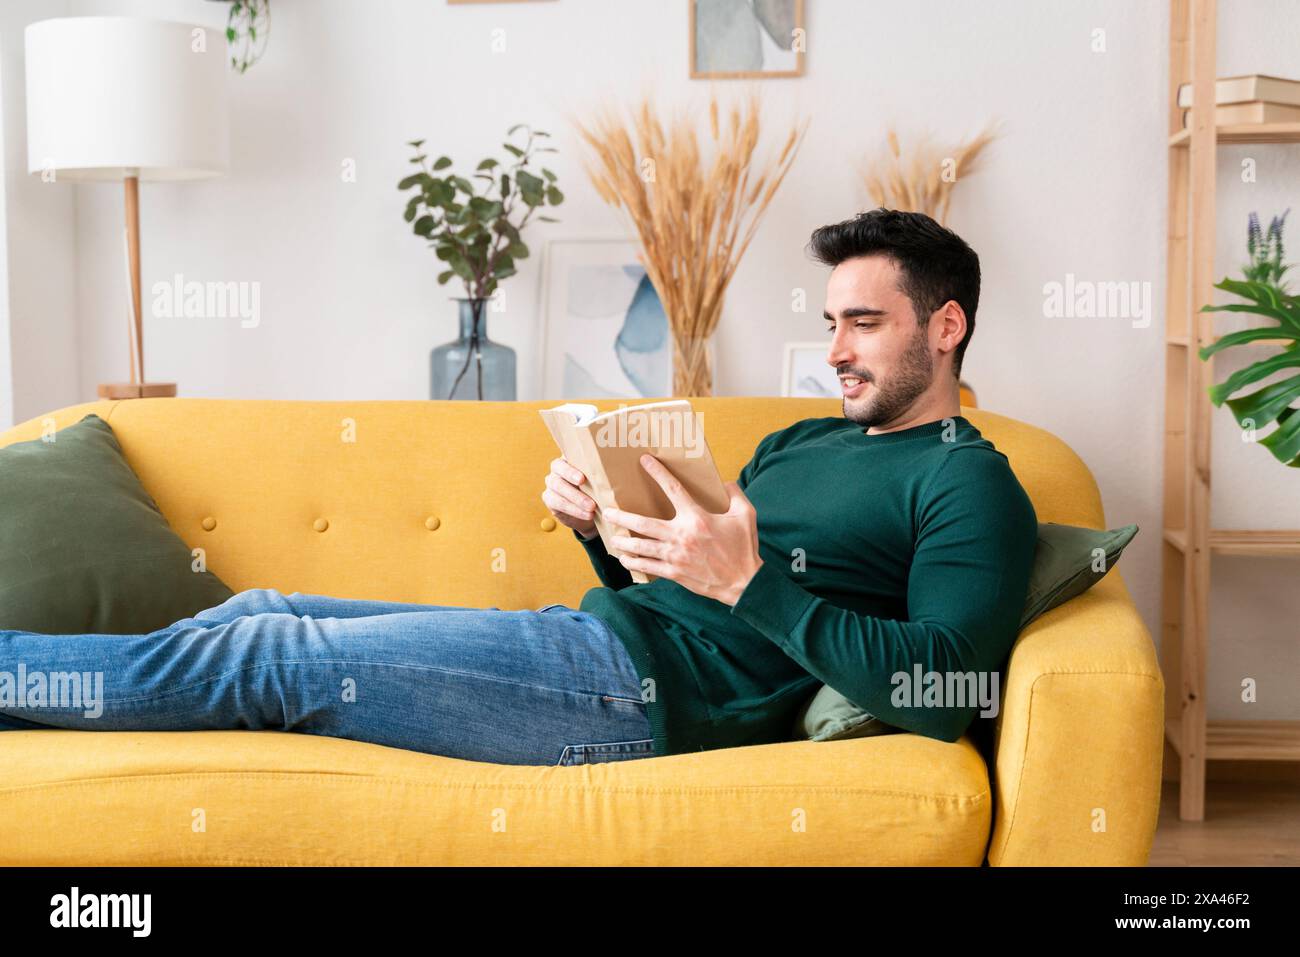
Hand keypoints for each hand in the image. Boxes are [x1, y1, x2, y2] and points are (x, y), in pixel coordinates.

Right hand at [541, 456, 597, 538]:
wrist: (590, 512)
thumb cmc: (599, 490)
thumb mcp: (602, 479)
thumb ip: (605, 471)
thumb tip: (624, 465)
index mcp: (571, 458)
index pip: (566, 455)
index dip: (572, 467)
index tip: (582, 479)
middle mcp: (558, 469)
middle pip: (559, 470)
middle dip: (572, 480)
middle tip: (585, 488)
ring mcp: (552, 483)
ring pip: (558, 487)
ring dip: (576, 498)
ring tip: (591, 508)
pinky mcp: (550, 499)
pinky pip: (558, 503)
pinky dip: (574, 510)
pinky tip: (587, 515)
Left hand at [605, 453, 762, 605]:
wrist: (744, 582)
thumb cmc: (744, 548)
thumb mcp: (746, 515)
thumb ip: (735, 495)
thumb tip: (725, 483)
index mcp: (697, 518)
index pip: (673, 490)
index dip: (658, 473)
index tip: (644, 461)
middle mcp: (682, 536)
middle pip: (643, 523)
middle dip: (622, 516)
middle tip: (608, 511)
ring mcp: (676, 556)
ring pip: (641, 547)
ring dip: (623, 541)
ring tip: (612, 538)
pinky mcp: (675, 573)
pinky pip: (648, 567)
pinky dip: (634, 563)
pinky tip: (626, 559)